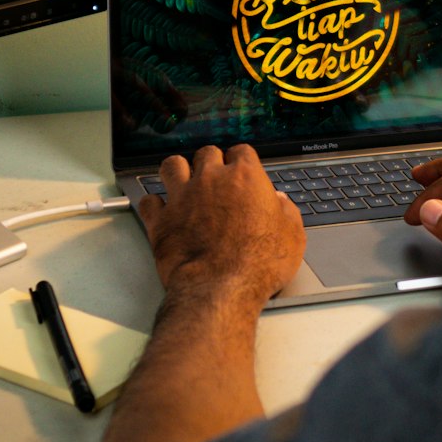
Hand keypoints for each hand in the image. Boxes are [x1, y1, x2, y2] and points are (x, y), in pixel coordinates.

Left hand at [138, 144, 305, 304]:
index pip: (242, 152)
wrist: (221, 289)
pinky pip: (150, 201)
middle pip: (207, 153)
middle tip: (215, 178)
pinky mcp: (161, 220)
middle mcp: (211, 180)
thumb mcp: (292, 237)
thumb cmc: (258, 265)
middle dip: (211, 162)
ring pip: (173, 165)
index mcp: (245, 178)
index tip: (243, 172)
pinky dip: (154, 204)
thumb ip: (287, 212)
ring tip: (184, 181)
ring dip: (179, 171)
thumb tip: (280, 202)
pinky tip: (161, 210)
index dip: (242, 161)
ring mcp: (182, 197)